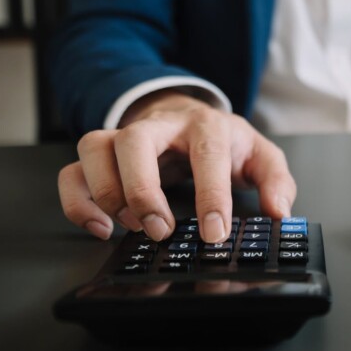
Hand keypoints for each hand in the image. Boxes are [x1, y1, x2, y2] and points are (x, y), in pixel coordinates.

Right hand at [57, 91, 296, 242]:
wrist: (189, 116)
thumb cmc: (224, 142)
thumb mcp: (259, 155)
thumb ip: (276, 182)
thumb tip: (279, 212)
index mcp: (206, 125)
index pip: (206, 153)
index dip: (211, 195)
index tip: (215, 233)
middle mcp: (161, 125)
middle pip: (135, 141)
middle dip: (143, 190)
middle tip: (161, 230)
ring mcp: (125, 136)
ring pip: (94, 147)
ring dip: (107, 193)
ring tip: (132, 226)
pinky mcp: (101, 156)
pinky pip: (72, 172)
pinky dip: (78, 202)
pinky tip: (100, 228)